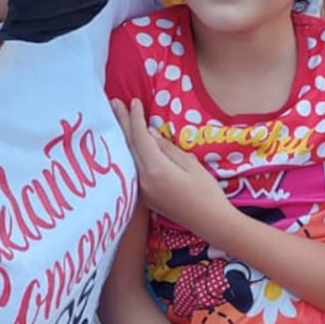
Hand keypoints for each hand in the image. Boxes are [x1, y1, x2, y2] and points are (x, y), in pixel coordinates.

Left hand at [111, 98, 231, 234]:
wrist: (210, 222)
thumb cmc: (207, 192)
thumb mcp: (191, 164)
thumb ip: (167, 148)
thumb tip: (151, 134)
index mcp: (155, 169)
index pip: (140, 137)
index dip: (135, 118)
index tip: (133, 101)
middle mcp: (143, 180)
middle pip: (128, 146)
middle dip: (121, 123)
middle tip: (114, 103)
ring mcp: (142, 190)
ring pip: (128, 158)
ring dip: (122, 138)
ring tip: (117, 120)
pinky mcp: (145, 197)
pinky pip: (133, 169)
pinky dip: (129, 153)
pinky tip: (128, 145)